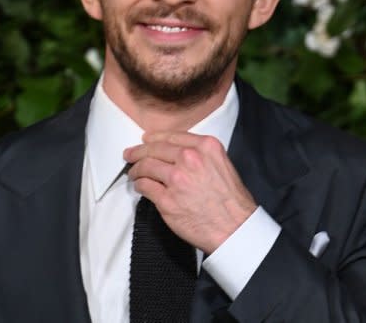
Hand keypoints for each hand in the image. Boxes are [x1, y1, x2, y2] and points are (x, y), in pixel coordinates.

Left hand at [123, 131, 256, 253]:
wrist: (235, 229)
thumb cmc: (231, 201)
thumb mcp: (223, 164)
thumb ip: (201, 155)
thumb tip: (178, 153)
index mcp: (206, 147)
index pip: (172, 136)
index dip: (155, 137)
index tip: (147, 139)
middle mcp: (190, 159)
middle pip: (155, 149)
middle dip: (139, 151)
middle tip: (130, 154)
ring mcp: (176, 179)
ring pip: (146, 166)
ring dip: (136, 169)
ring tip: (133, 172)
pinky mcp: (166, 200)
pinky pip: (145, 186)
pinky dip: (139, 185)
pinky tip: (140, 186)